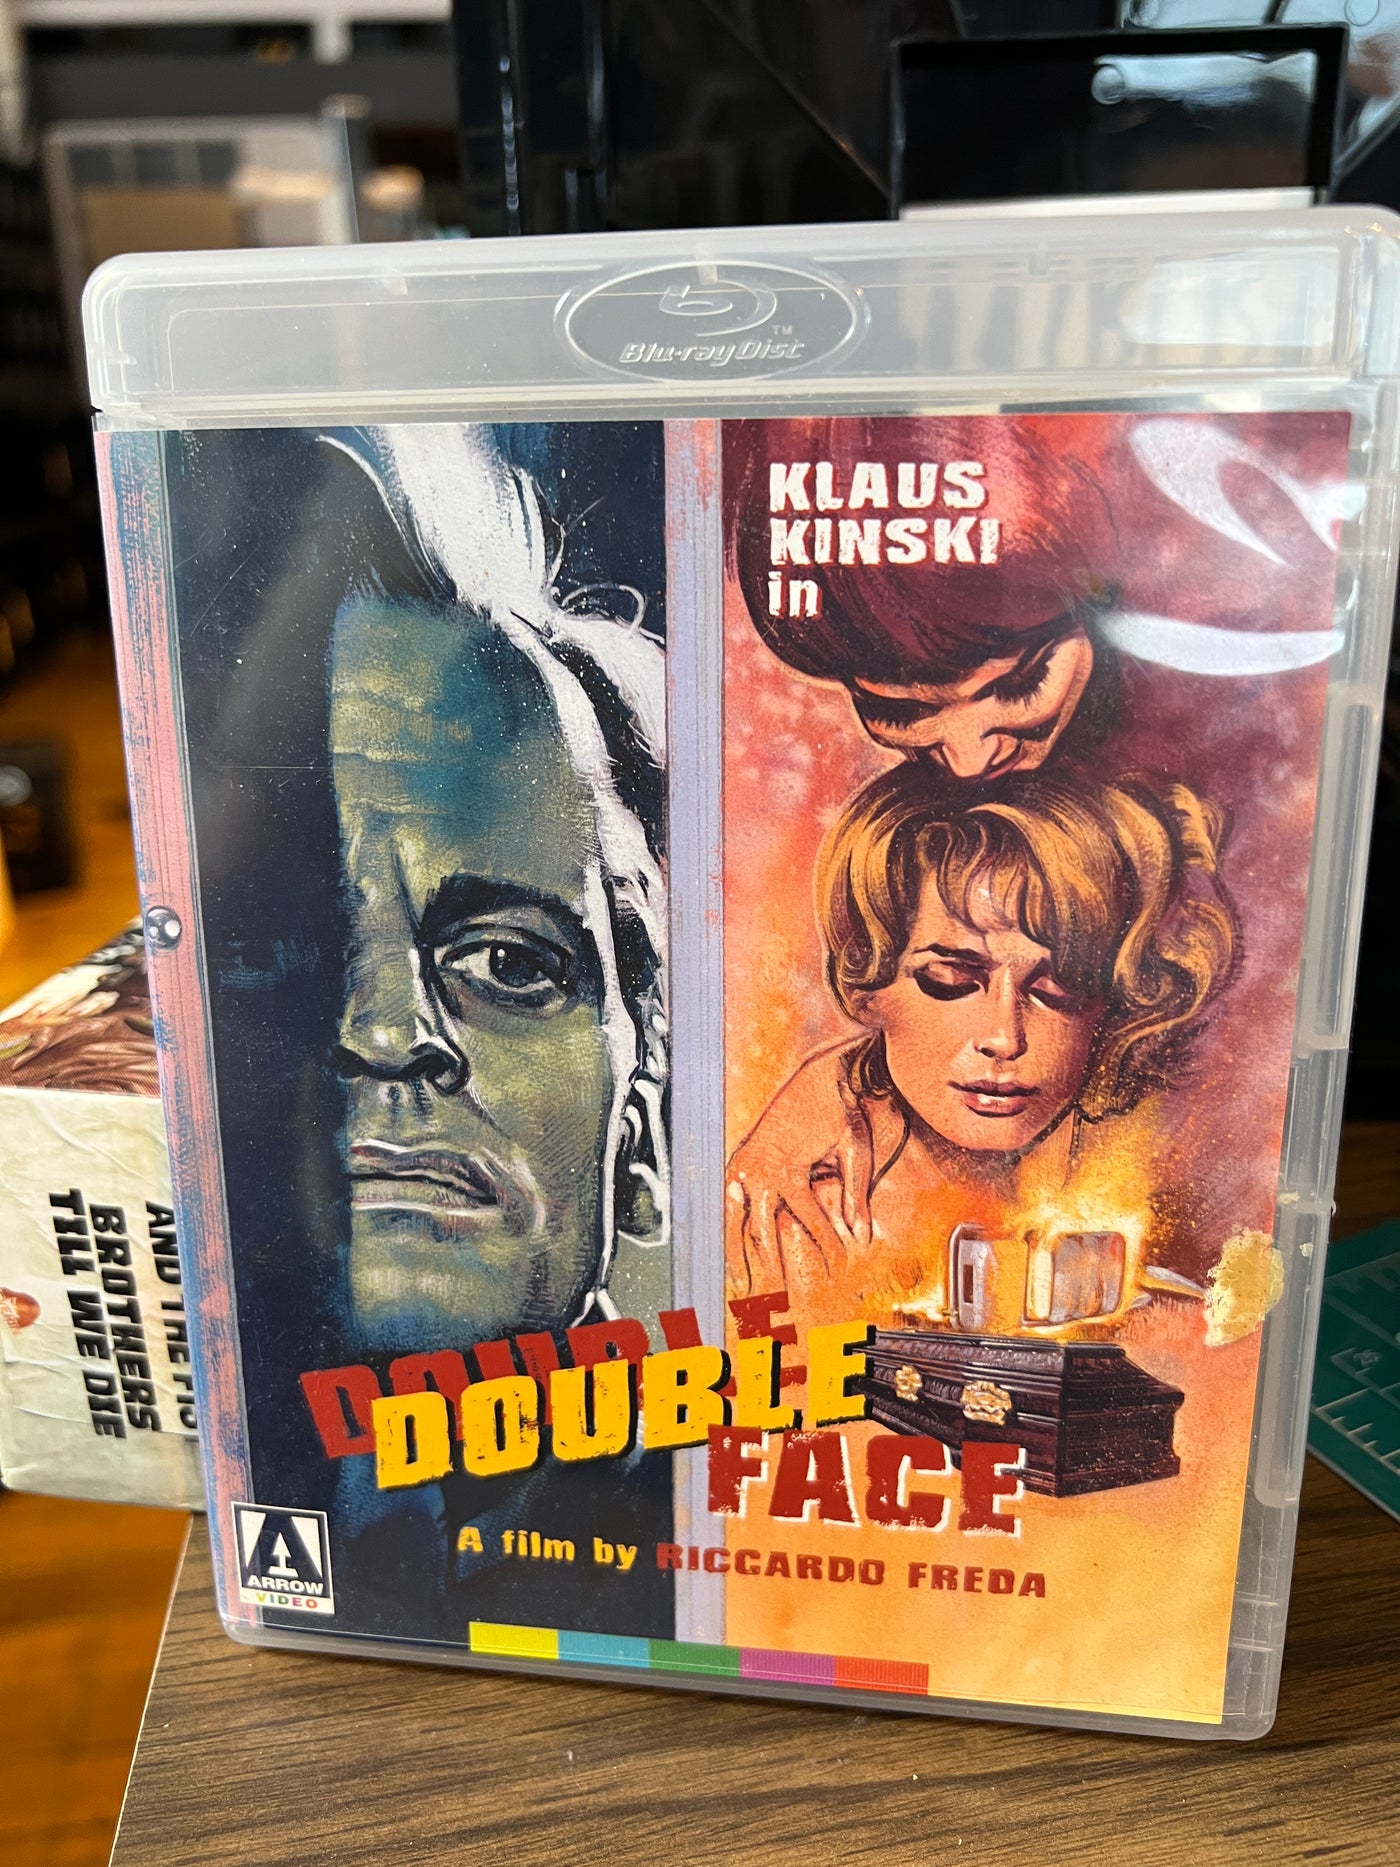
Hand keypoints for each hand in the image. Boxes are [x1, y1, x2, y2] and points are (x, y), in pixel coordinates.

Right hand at [726, 1046, 876, 1294]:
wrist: (821, 1072)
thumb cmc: (841, 1109)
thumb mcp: (856, 1152)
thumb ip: (855, 1196)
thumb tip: (861, 1236)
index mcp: (787, 1171)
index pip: (809, 1223)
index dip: (827, 1249)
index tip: (839, 1270)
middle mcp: (759, 1171)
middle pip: (762, 1232)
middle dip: (770, 1267)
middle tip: (775, 1297)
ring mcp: (745, 1165)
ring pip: (736, 1220)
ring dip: (738, 1254)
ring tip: (740, 1285)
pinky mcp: (741, 1158)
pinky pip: (730, 1201)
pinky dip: (731, 1225)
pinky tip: (730, 1246)